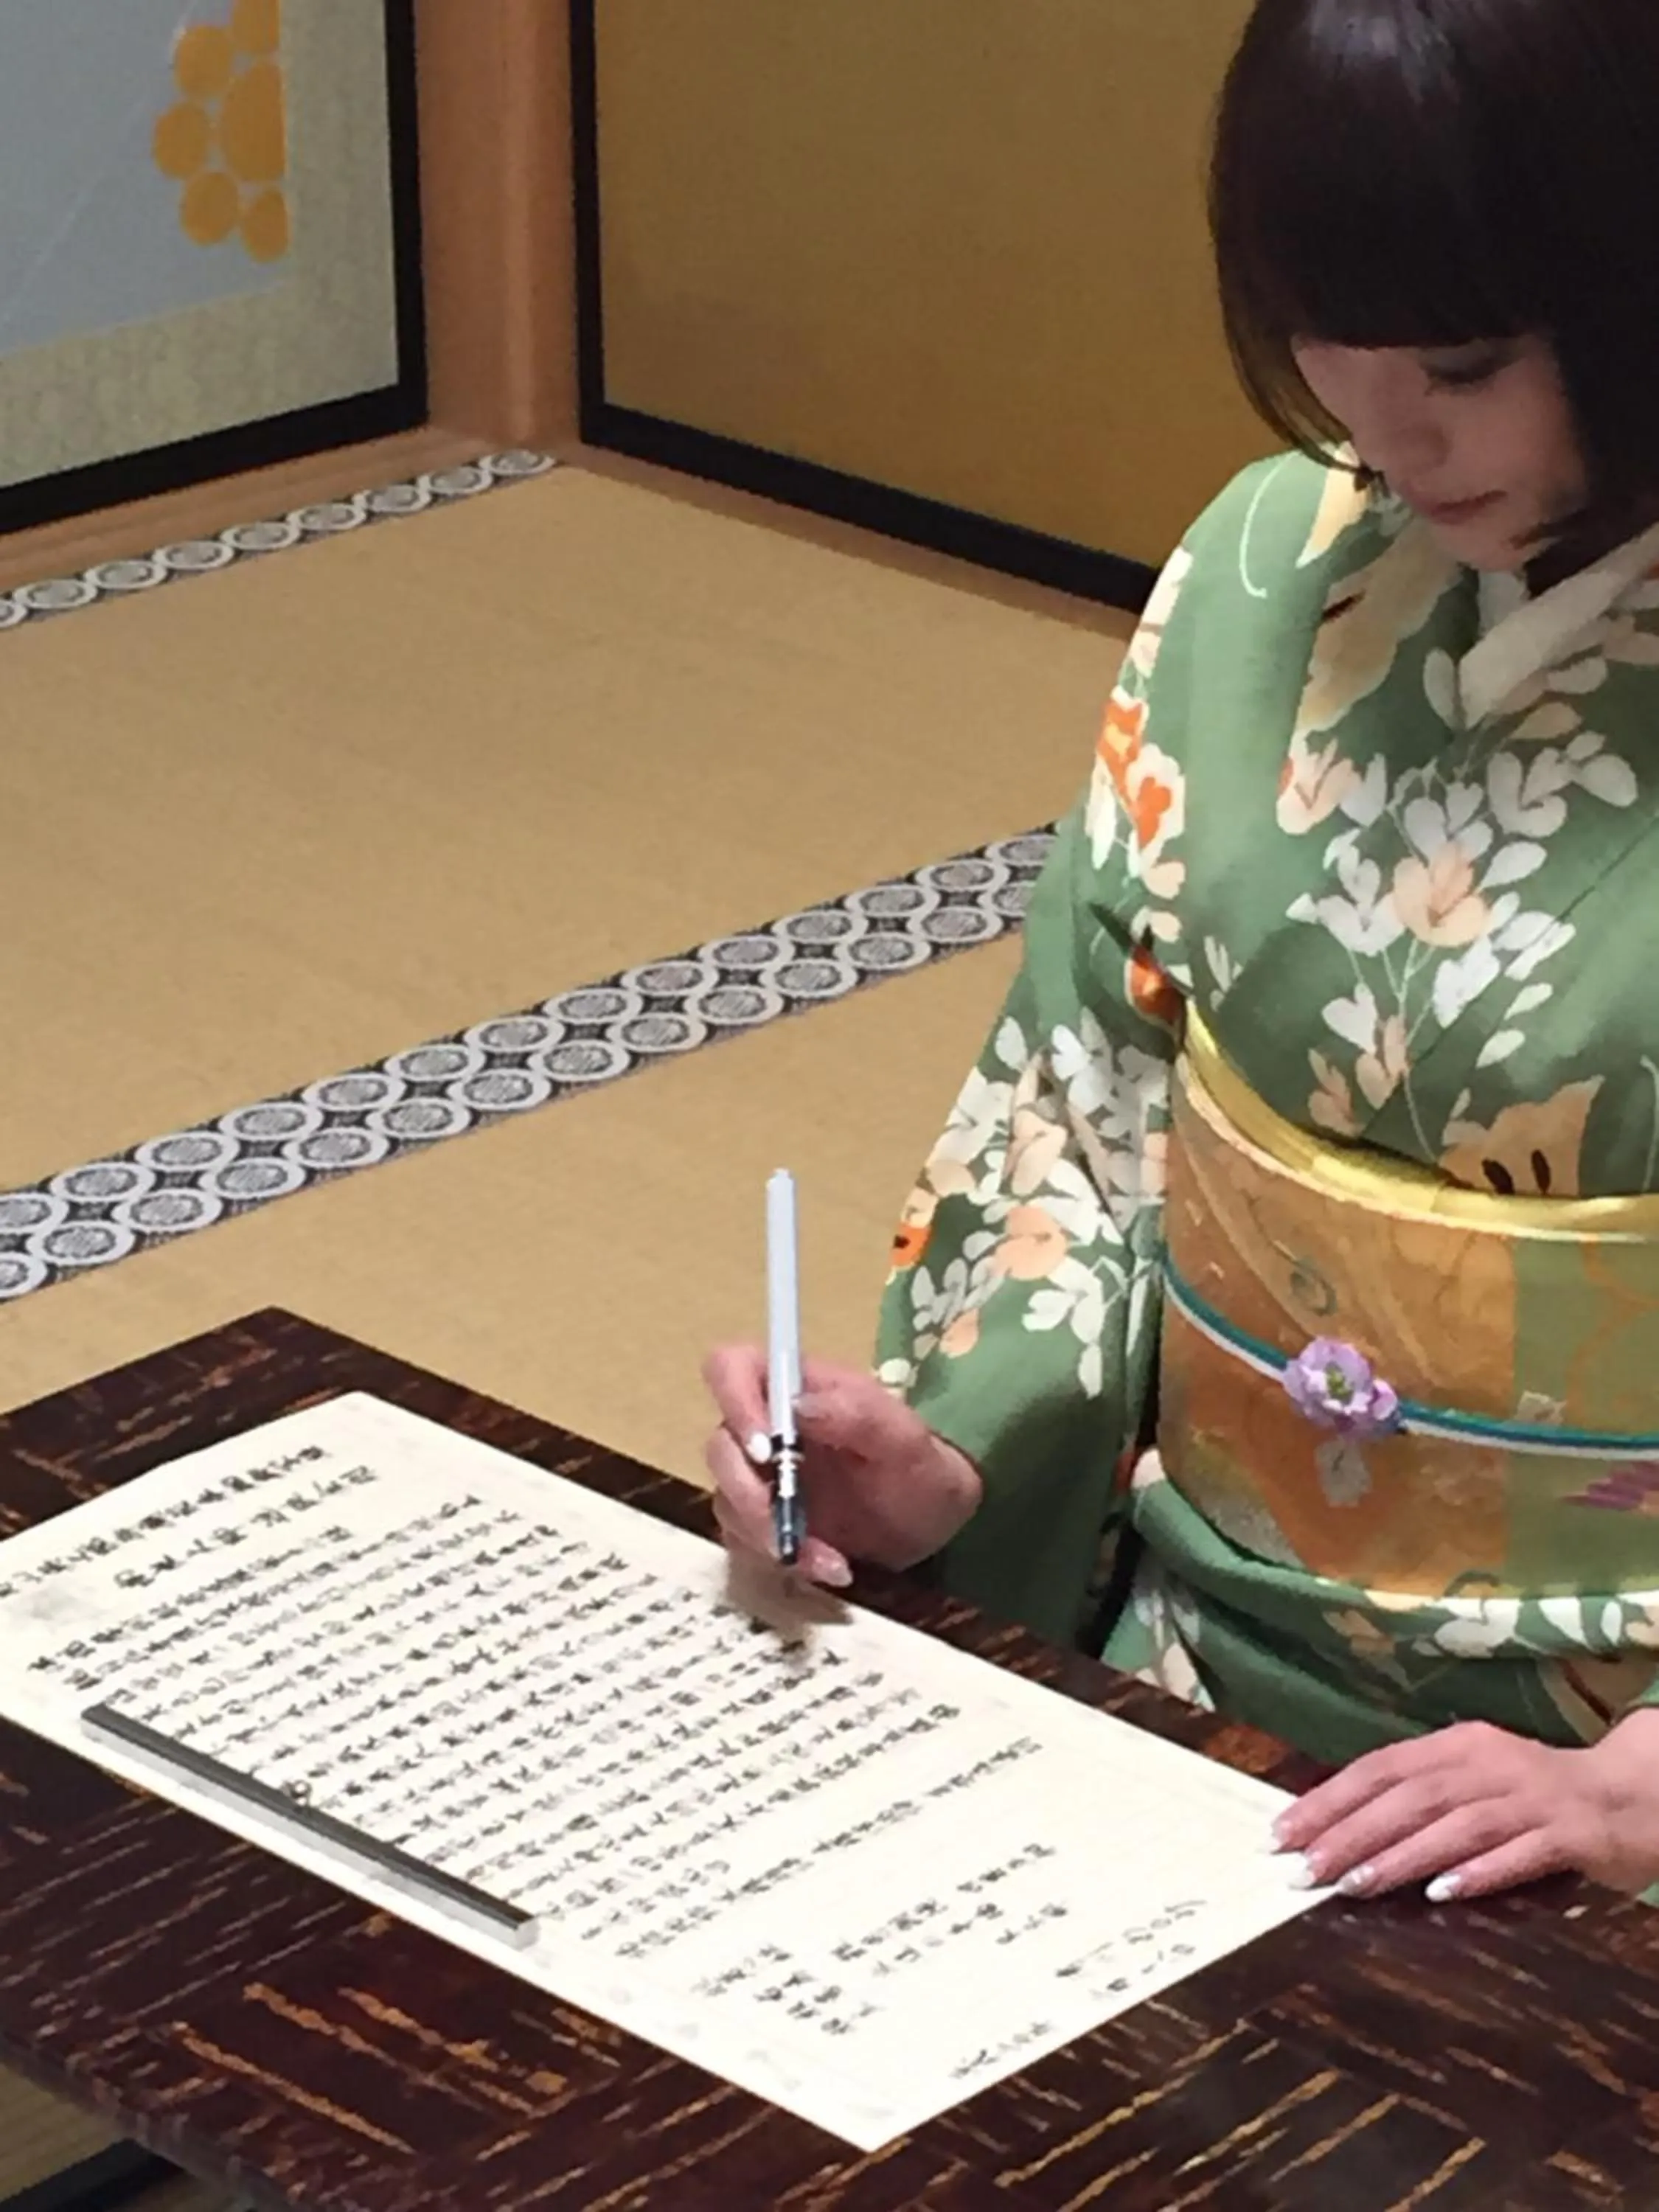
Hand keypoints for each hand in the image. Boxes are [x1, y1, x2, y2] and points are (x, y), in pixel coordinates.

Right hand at [702, 1344, 981, 1587]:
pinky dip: (782, 1559)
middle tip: (789, 1528)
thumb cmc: (918, 1463)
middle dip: (749, 1494)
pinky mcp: (762, 1519)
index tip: (766, 1451)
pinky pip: (744, 1539)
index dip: (733, 1402)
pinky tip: (830, 1568)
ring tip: (830, 1561)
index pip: (730, 1368)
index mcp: (792, 1386)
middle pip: (720, 1447)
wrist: (930, 1517)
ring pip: (727, 1500)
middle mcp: (764, 1426)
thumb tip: (799, 1407)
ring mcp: (759, 1475)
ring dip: (769, 1536)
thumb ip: (857, 1414)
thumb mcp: (903, 1438)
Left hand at [1273, 1710, 1658, 1903]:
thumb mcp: (1473, 1782)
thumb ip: (1419, 1798)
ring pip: (1456, 1824)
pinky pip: (1520, 1854)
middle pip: (1409, 1796)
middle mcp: (1488, 1764)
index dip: (1329, 1800)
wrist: (1630, 1794)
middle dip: (1350, 1832)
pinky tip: (1444, 1894)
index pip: (1379, 1769)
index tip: (1281, 1834)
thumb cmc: (1535, 1795)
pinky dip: (1480, 1871)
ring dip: (1402, 1855)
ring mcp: (1530, 1798)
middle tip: (1303, 1868)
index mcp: (1457, 1745)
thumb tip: (1339, 1829)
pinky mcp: (1570, 1834)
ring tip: (1355, 1883)